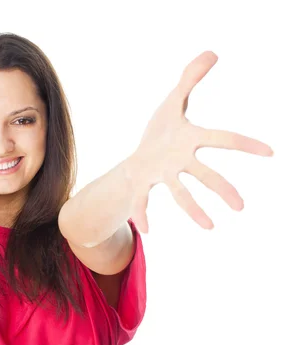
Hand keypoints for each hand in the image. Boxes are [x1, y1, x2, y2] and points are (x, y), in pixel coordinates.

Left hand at [128, 51, 273, 233]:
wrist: (138, 158)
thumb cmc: (160, 132)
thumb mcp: (173, 101)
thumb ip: (190, 79)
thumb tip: (212, 52)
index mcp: (190, 139)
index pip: (222, 138)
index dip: (245, 144)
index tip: (270, 152)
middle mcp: (179, 160)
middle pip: (204, 174)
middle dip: (222, 188)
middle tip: (241, 206)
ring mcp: (161, 174)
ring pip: (179, 193)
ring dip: (192, 209)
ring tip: (210, 227)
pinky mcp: (142, 183)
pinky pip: (142, 199)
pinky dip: (142, 212)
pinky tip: (145, 228)